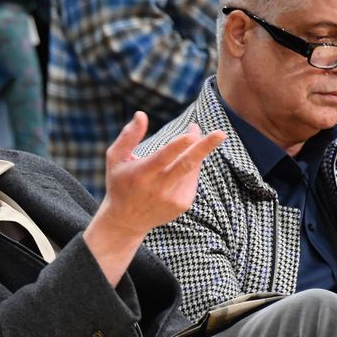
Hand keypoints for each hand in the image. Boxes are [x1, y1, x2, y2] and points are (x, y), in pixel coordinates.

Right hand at [83, 112, 224, 285]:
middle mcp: (158, 188)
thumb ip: (128, 137)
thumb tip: (141, 114)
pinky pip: (192, 179)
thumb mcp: (115, 160)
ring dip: (196, 150)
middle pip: (186, 165)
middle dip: (204, 148)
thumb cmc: (120, 183)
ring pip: (192, 168)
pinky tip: (178, 167)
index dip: (177, 146)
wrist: (126, 221)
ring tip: (190, 139)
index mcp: (140, 175)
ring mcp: (172, 199)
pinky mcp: (182, 205)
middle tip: (221, 133)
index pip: (162, 159)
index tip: (191, 133)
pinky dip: (191, 167)